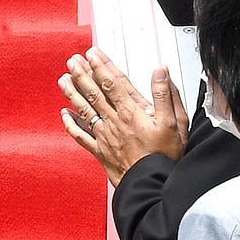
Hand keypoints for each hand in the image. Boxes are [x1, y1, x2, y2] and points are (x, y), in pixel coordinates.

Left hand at [58, 47, 187, 185]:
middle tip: (73, 60)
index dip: (102, 66)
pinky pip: (81, 136)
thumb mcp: (175, 123)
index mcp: (132, 112)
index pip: (113, 83)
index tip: (93, 54)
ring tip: (63, 79)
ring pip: (84, 110)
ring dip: (73, 93)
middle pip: (94, 92)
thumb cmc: (164, 157)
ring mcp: (105, 136)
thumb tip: (161, 71)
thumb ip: (166, 95)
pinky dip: (71, 124)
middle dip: (82, 74)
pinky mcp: (100, 151)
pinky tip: (64, 114)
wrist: (151, 185)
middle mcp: (114, 121)